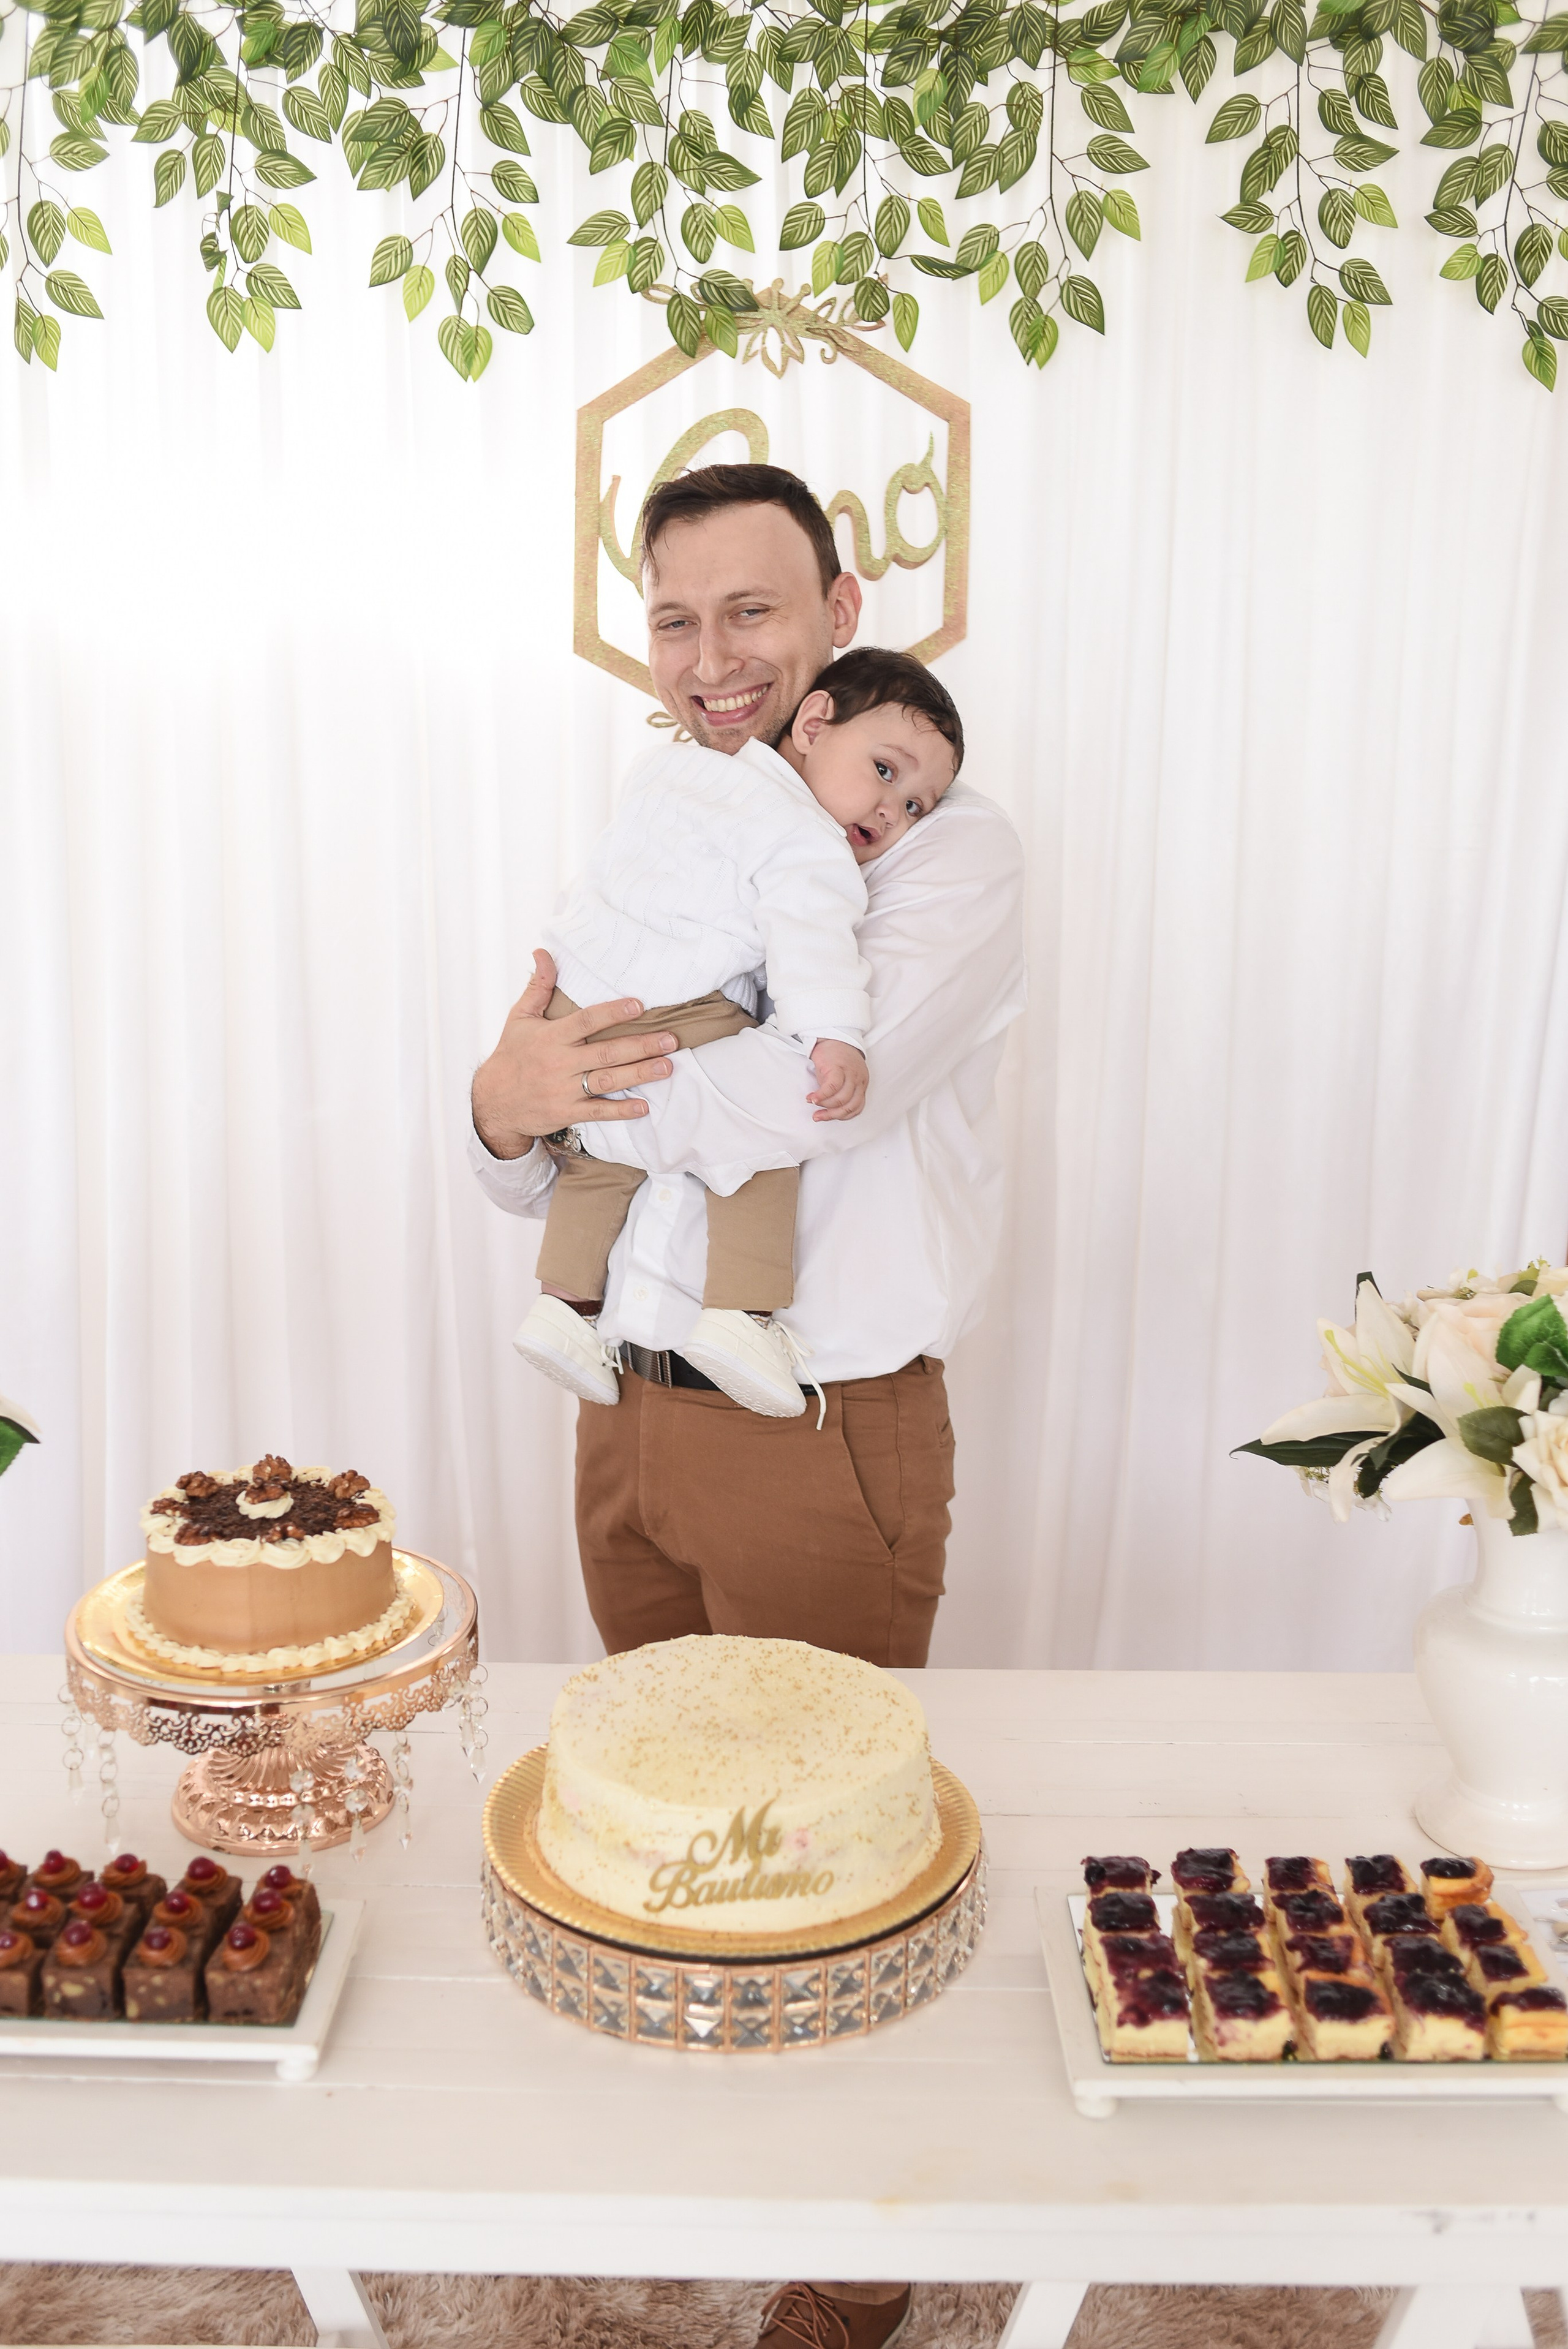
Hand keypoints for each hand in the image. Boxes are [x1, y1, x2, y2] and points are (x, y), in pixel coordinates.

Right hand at [471, 950, 678, 1159]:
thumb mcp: (520, 1017)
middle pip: (606, 1053)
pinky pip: (597, 1112)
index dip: (612, 1012)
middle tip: (670, 1040)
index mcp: (551, 1037)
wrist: (493, 1101)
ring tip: (666, 1067)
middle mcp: (560, 1063)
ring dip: (639, 1074)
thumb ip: (538, 986)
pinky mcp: (566, 1112)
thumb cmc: (511, 1055)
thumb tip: (543, 952)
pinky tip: (643, 1107)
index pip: (586, 1021)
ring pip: (607, 1081)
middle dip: (640, 1046)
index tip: (638, 1005)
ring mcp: (564, 1090)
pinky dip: (620, 1111)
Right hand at [806, 1038, 868, 1121]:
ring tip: (813, 1103)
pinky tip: (812, 1097)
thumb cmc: (836, 1059)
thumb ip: (840, 1093)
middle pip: (849, 1105)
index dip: (842, 1116)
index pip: (857, 1107)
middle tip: (818, 1116)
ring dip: (825, 1105)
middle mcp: (859, 1080)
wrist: (832, 1037)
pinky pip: (831, 1088)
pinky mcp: (838, 1068)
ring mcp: (850, 1073)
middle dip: (832, 1114)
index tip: (828, 1117)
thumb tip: (828, 1109)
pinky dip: (821, 1096)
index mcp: (862, 1084)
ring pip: (841, 1099)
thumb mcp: (843, 1079)